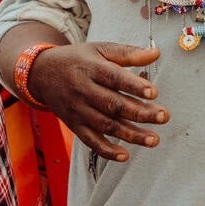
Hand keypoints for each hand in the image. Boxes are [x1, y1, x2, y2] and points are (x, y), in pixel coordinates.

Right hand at [24, 43, 167, 162]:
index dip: (134, 86)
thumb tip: (156, 53)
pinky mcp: (74, 125)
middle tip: (163, 117)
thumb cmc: (77, 60)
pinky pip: (90, 141)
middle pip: (113, 104)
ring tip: (153, 139)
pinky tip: (125, 155)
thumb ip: (128, 53)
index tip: (154, 92)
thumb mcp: (100, 49)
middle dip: (140, 113)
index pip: (114, 78)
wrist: (41, 73)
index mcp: (91, 68)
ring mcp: (78, 110)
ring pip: (106, 125)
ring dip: (131, 134)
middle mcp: (83, 91)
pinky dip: (107, 150)